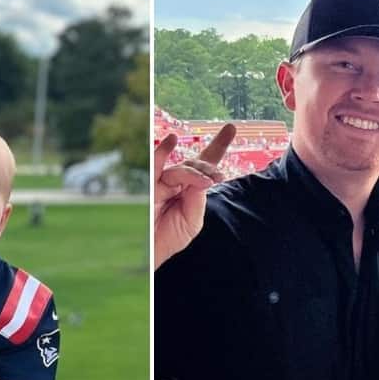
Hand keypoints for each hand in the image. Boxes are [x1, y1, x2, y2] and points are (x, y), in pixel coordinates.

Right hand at [153, 125, 234, 269]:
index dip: (217, 146)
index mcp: (190, 188)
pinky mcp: (148, 186)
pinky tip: (170, 140)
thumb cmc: (170, 238)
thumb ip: (197, 198)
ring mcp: (162, 182)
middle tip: (218, 177)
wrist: (149, 252)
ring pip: (180, 168)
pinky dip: (162, 154)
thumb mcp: (192, 221)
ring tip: (208, 178)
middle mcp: (176, 181)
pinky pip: (156, 167)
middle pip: (194, 164)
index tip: (230, 127)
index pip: (205, 164)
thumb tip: (198, 178)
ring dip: (196, 170)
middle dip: (208, 168)